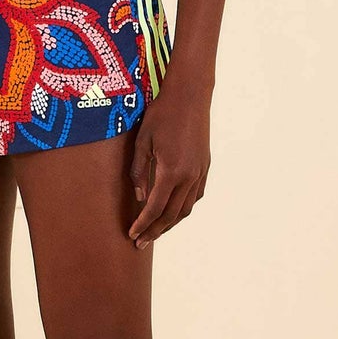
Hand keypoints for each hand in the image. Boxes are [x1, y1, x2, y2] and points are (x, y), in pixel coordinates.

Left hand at [127, 72, 210, 247]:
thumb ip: (139, 173)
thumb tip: (140, 198)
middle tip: (141, 243)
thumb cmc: (161, 114)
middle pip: (172, 215)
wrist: (190, 95)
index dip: (142, 224)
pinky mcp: (205, 166)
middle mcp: (189, 176)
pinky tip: (174, 211)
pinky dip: (183, 208)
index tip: (132, 235)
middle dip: (155, 231)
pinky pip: (195, 195)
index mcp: (171, 171)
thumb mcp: (142, 142)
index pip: (155, 208)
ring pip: (186, 208)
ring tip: (156, 232)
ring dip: (170, 224)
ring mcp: (200, 172)